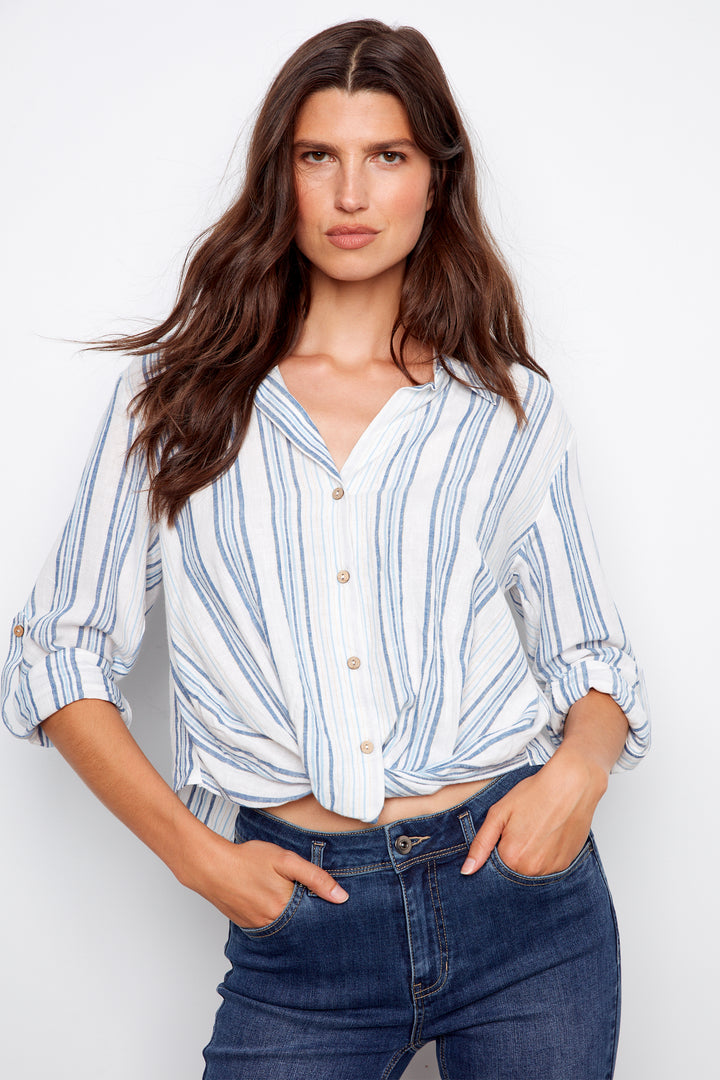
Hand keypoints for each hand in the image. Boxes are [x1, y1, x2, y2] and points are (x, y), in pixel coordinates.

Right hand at [180, 835, 348, 927]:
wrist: (210, 867)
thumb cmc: (248, 859)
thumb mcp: (285, 860)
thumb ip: (315, 877)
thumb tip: (341, 897)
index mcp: (285, 909)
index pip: (314, 916)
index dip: (323, 908)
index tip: (331, 907)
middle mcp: (273, 924)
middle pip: (300, 923)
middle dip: (307, 914)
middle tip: (306, 899)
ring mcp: (258, 927)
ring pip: (284, 925)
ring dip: (290, 916)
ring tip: (286, 897)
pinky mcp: (247, 925)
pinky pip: (268, 926)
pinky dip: (274, 916)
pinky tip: (271, 901)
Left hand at [460, 750, 607, 876]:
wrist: (572, 784)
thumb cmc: (535, 793)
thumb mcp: (499, 813)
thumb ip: (481, 844)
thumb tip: (467, 870)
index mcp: (511, 858)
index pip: (494, 867)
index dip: (496, 849)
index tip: (505, 833)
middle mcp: (532, 870)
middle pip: (513, 870)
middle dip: (512, 853)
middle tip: (522, 828)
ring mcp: (551, 869)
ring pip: (531, 870)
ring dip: (529, 856)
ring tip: (536, 829)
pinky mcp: (566, 865)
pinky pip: (548, 867)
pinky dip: (544, 855)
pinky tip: (547, 835)